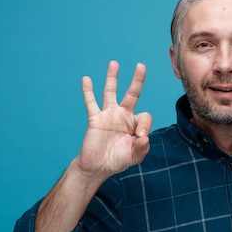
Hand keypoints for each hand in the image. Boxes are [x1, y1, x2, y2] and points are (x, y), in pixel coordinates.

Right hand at [76, 61, 152, 179]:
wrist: (97, 167)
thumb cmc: (117, 160)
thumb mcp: (134, 156)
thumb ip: (142, 148)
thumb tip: (144, 137)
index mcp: (134, 124)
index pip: (145, 117)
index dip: (145, 126)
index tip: (140, 137)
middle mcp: (122, 116)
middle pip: (131, 94)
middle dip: (137, 81)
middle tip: (141, 66)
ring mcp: (108, 115)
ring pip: (110, 92)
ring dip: (112, 78)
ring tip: (114, 63)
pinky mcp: (95, 119)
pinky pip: (91, 103)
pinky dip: (88, 91)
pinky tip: (86, 79)